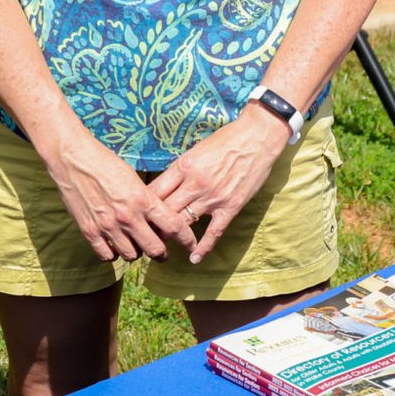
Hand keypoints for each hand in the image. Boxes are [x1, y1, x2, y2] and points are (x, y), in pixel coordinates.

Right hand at [41, 129, 197, 262]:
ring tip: (136, 246)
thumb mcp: (133, 178)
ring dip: (137, 253)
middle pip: (154, 249)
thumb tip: (157, 218)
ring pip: (131, 255)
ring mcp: (107, 226)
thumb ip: (146, 200)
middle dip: (162, 253)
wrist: (73, 158)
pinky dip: (113, 254)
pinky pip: (106, 255)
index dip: (186, 239)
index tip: (190, 244)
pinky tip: (115, 246)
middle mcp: (127, 216)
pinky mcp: (89, 230)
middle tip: (162, 252)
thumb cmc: (105, 162)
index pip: (174, 226)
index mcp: (142, 200)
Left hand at [145, 111, 291, 264]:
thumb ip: (181, 170)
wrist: (258, 136)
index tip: (137, 215)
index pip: (155, 192)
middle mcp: (195, 183)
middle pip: (165, 211)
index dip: (143, 206)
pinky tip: (194, 258)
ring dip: (172, 236)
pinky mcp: (231, 206)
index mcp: (184, 166)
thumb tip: (165, 186)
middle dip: (152, 224)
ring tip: (161, 247)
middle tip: (143, 235)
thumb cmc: (226, 139)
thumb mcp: (196, 150)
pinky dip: (203, 247)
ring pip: (184, 223)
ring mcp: (213, 197)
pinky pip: (214, 232)